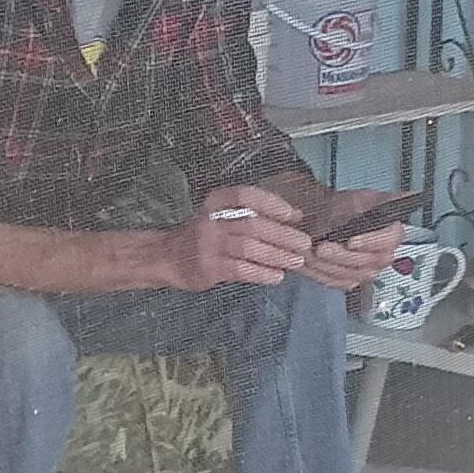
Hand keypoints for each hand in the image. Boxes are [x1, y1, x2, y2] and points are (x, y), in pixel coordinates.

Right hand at [167, 191, 314, 291]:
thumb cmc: (206, 236)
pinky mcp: (209, 267)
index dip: (272, 203)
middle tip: (304, 243)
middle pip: (252, 224)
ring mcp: (208, 244)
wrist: (170, 257)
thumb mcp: (223, 216)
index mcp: (216, 202)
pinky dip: (262, 273)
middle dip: (282, 234)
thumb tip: (296, 216)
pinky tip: (277, 277)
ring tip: (296, 261)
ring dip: (276, 255)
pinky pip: (240, 269)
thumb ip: (255, 214)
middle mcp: (211, 220)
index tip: (294, 214)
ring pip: (248, 248)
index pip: (246, 195)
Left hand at [306, 192, 409, 290]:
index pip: (389, 242)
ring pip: (353, 275)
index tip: (351, 240)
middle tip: (322, 247)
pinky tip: (314, 263)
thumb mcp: (363, 198)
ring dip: (330, 265)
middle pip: (370, 262)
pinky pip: (340, 283)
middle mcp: (383, 255)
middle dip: (343, 256)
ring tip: (313, 252)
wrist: (323, 219)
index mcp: (391, 233)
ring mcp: (368, 270)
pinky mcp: (352, 280)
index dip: (370, 243)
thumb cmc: (343, 208)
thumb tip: (408, 196)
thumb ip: (385, 199)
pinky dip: (324, 274)